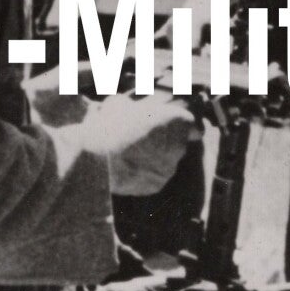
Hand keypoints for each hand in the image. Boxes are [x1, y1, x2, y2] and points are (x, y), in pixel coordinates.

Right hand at [80, 93, 198, 197]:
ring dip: (153, 160)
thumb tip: (124, 106)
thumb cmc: (110, 124)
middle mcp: (180, 146)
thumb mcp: (119, 104)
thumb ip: (131, 106)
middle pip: (178, 145)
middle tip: (141, 139)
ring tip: (129, 155)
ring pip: (165, 163)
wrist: (96, 158)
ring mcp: (169, 169)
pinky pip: (153, 179)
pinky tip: (126, 169)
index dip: (183, 127)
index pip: (194, 126)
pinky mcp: (156, 186)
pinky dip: (143, 175)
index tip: (172, 127)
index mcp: (178, 121)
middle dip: (164, 143)